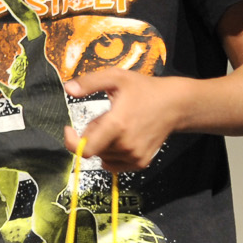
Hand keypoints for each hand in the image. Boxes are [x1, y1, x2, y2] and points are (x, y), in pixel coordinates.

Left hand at [69, 67, 189, 170]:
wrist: (174, 104)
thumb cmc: (144, 89)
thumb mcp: (115, 77)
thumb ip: (89, 82)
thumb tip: (68, 89)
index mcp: (117, 125)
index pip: (86, 150)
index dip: (72, 142)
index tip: (70, 128)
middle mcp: (126, 145)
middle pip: (93, 149)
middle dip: (91, 134)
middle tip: (104, 118)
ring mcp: (135, 155)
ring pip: (103, 156)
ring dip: (102, 144)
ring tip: (116, 126)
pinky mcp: (141, 162)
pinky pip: (115, 165)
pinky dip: (111, 155)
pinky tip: (120, 139)